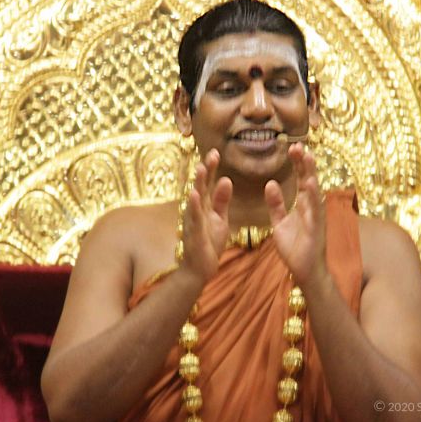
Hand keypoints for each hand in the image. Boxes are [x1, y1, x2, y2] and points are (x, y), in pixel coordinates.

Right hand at [179, 149, 232, 280]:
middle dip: (206, 170)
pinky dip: (194, 206)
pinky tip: (194, 195)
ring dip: (198, 183)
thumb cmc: (208, 243)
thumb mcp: (219, 219)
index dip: (212, 168)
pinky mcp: (194, 234)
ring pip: (196, 199)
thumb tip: (226, 179)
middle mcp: (197, 211)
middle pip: (202, 187)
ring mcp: (193, 222)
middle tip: (212, 153)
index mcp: (205, 206)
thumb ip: (222, 200)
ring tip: (201, 168)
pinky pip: (194, 219)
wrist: (199, 269)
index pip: (209, 183)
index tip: (216, 152)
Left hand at [265, 143, 326, 284]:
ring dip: (310, 174)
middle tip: (297, 145)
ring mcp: (316, 217)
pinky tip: (310, 184)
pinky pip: (314, 210)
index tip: (292, 147)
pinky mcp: (316, 228)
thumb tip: (270, 184)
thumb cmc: (295, 247)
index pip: (302, 179)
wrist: (304, 271)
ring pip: (314, 191)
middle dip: (304, 163)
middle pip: (309, 180)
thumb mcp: (279, 223)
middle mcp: (312, 207)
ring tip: (306, 156)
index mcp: (304, 205)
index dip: (298, 164)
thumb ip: (276, 204)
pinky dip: (313, 196)